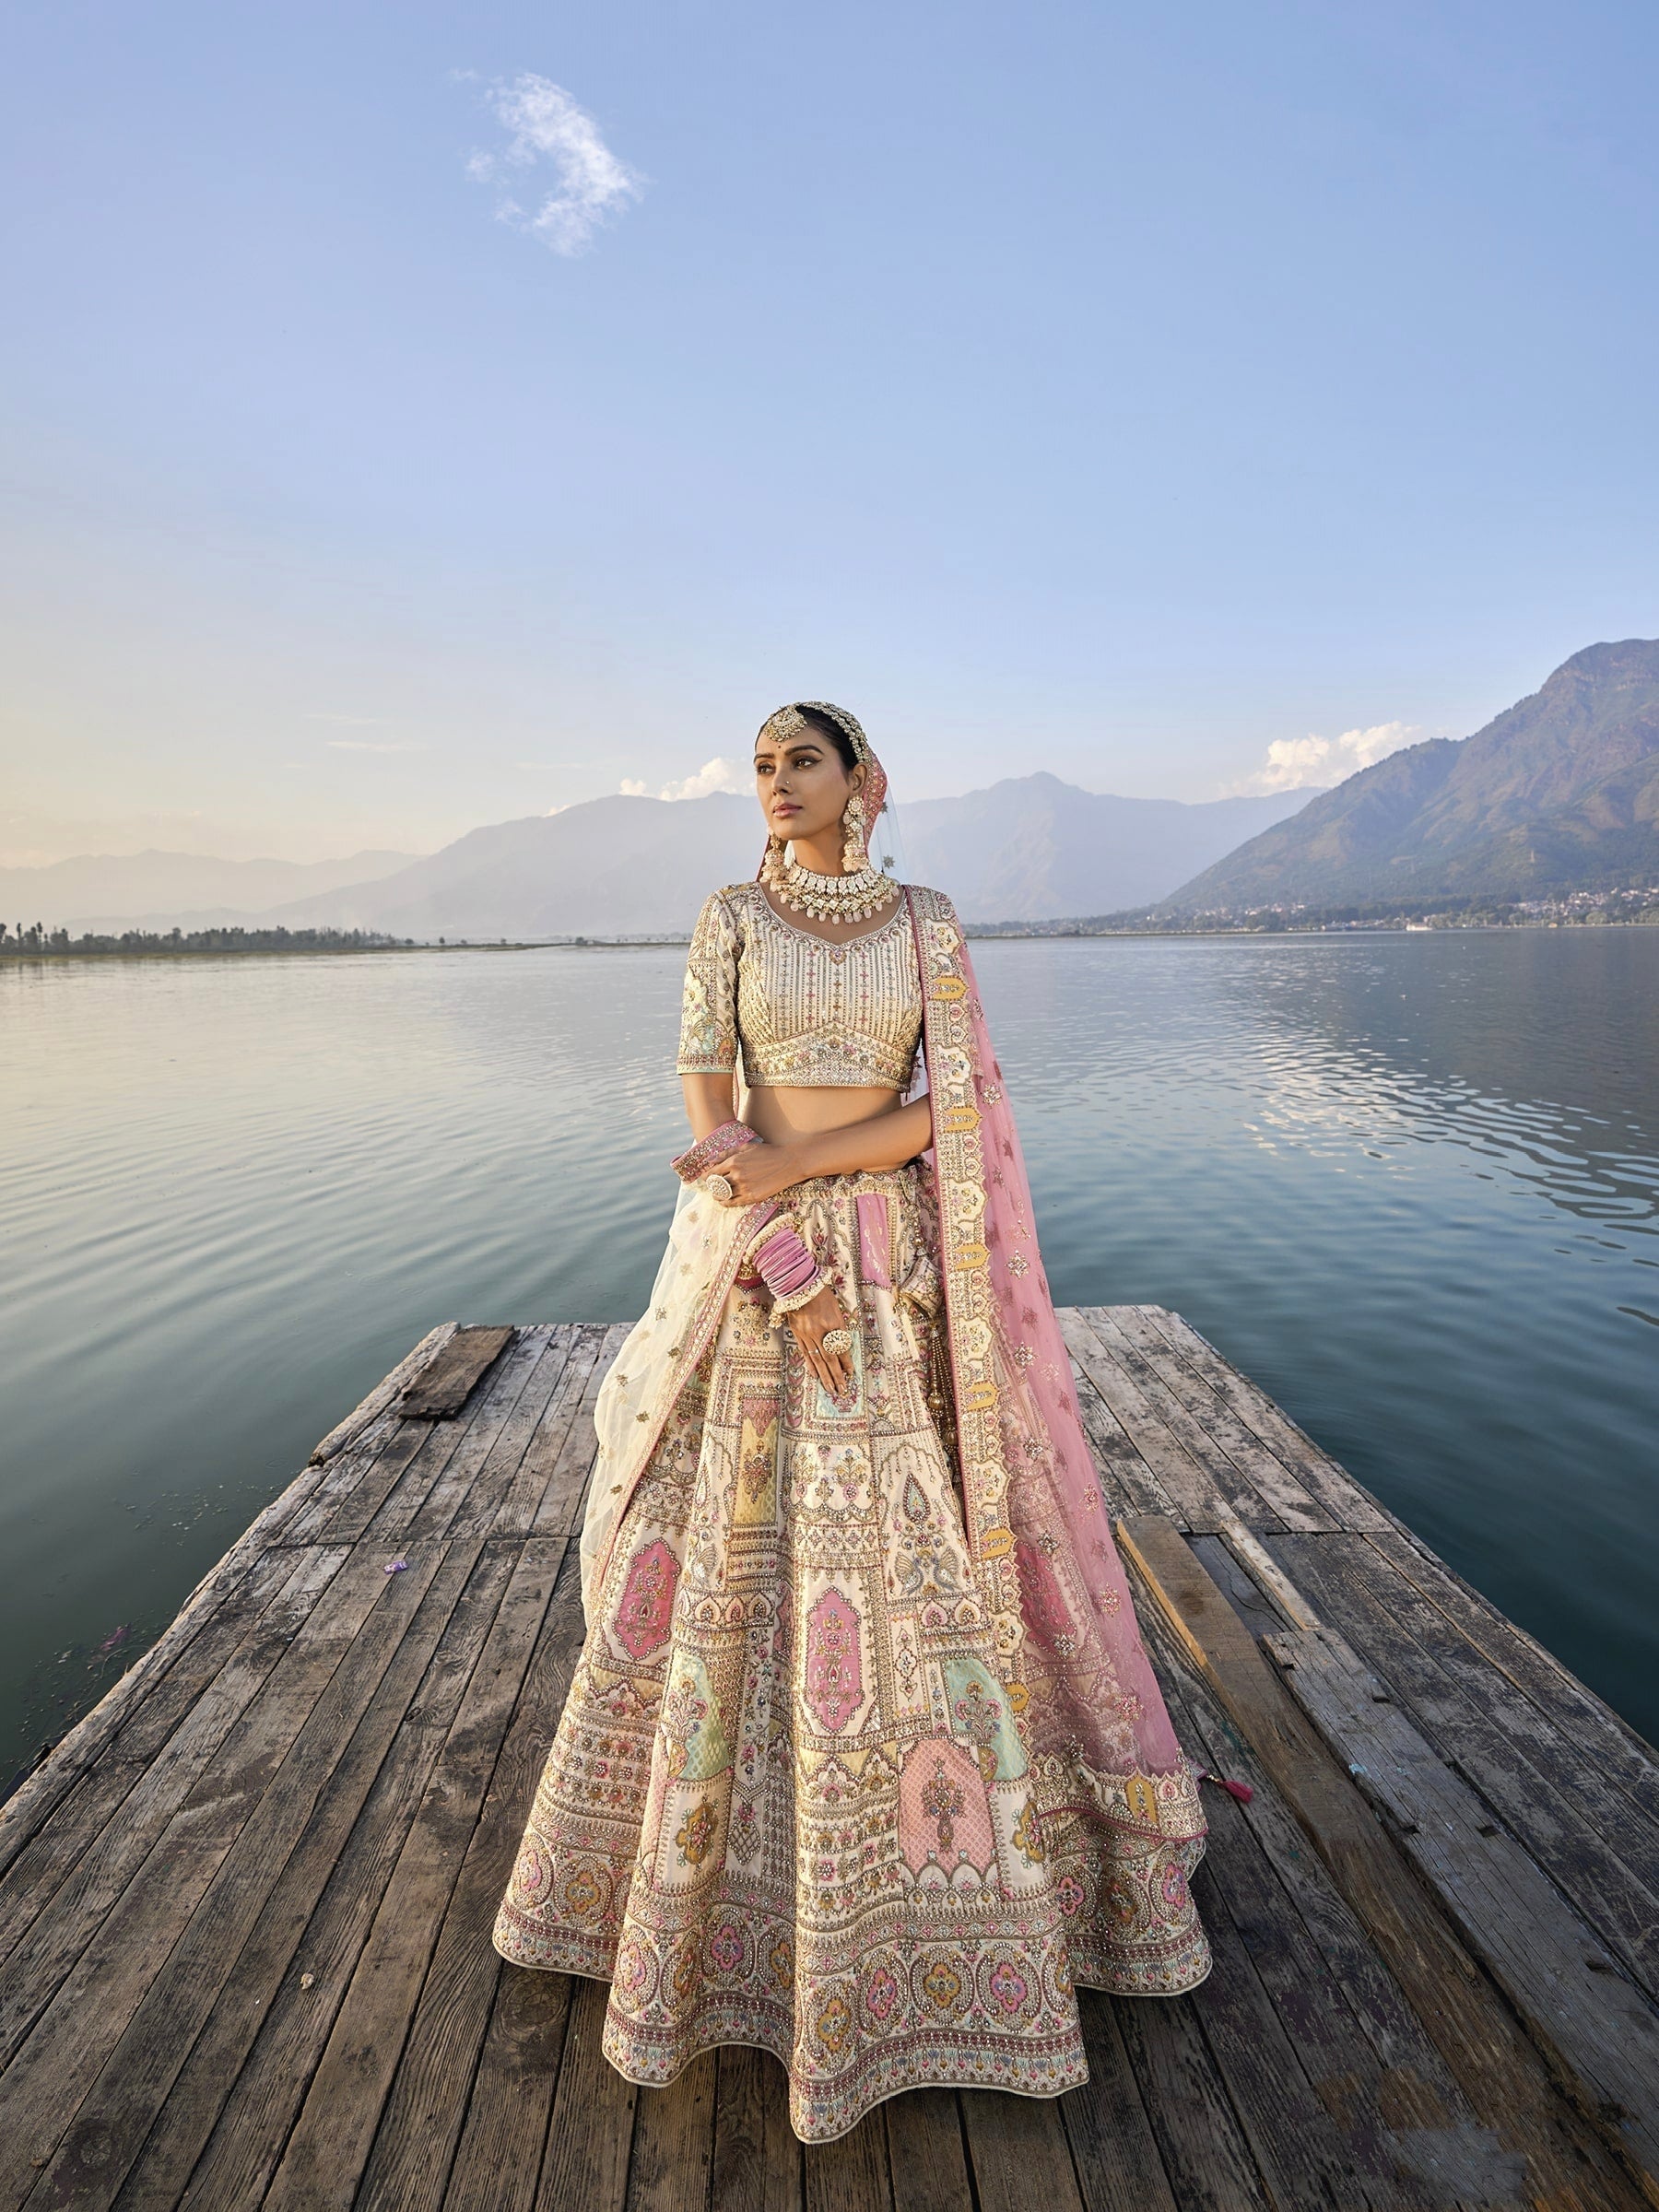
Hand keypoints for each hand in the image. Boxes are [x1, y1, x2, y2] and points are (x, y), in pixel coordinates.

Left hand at [705, 1139, 803, 1207]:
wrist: (789, 1163)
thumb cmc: (768, 1152)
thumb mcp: (746, 1147)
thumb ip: (726, 1153)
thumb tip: (709, 1160)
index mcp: (733, 1161)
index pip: (712, 1172)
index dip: (707, 1176)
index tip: (706, 1178)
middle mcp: (737, 1175)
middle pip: (716, 1185)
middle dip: (712, 1186)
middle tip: (712, 1187)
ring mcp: (744, 1187)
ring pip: (723, 1195)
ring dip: (718, 1195)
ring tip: (718, 1195)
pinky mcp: (752, 1197)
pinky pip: (733, 1202)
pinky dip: (726, 1203)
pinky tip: (725, 1201)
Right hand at [788, 1283, 854, 1399]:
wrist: (799, 1285)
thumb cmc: (821, 1294)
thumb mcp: (836, 1309)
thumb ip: (839, 1328)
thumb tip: (842, 1347)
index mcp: (833, 1324)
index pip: (841, 1349)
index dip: (846, 1363)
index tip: (851, 1374)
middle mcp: (820, 1332)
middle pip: (830, 1359)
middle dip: (837, 1376)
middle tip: (842, 1390)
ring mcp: (807, 1334)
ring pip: (817, 1359)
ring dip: (824, 1376)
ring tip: (830, 1388)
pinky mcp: (797, 1334)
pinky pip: (805, 1353)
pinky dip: (810, 1365)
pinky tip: (815, 1375)